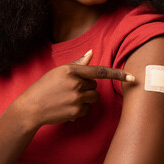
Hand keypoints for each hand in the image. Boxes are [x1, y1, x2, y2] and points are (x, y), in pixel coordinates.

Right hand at [13, 50, 134, 126]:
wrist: (31, 108)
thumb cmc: (44, 88)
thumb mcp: (58, 72)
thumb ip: (77, 64)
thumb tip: (91, 53)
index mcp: (71, 70)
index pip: (99, 71)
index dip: (117, 74)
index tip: (132, 77)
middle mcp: (75, 83)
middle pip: (95, 85)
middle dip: (87, 87)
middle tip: (69, 90)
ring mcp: (76, 98)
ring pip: (93, 97)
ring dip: (86, 98)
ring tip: (68, 99)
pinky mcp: (76, 111)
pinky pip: (88, 108)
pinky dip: (81, 109)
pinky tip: (67, 107)